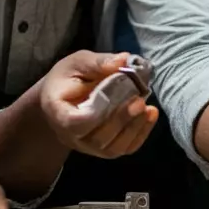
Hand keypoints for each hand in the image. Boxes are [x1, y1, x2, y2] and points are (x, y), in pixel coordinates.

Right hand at [39, 51, 157, 158]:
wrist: (62, 98)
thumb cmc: (68, 78)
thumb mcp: (78, 62)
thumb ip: (98, 62)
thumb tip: (124, 60)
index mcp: (58, 112)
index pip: (74, 123)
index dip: (97, 113)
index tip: (113, 92)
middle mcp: (71, 136)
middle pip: (98, 138)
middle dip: (122, 119)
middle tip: (139, 99)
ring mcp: (87, 146)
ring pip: (112, 148)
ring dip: (134, 127)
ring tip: (147, 107)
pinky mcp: (103, 148)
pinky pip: (123, 149)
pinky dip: (140, 134)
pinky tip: (150, 115)